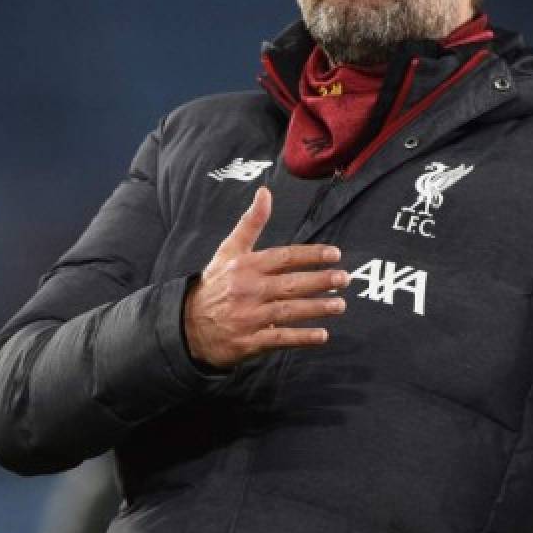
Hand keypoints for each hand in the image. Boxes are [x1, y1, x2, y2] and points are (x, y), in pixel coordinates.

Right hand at [183, 186, 348, 368]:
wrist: (188, 325)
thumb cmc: (216, 283)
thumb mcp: (229, 250)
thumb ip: (251, 223)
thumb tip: (265, 191)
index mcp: (245, 265)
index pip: (284, 257)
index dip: (311, 255)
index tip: (335, 254)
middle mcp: (248, 290)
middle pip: (290, 284)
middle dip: (319, 281)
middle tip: (344, 278)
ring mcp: (248, 317)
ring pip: (288, 311)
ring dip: (316, 308)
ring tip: (340, 304)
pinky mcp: (249, 341)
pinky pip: (280, 338)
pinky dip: (301, 337)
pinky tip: (322, 335)